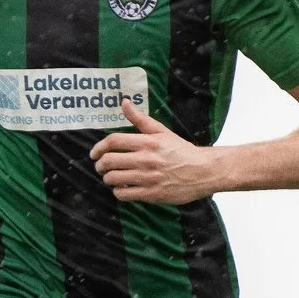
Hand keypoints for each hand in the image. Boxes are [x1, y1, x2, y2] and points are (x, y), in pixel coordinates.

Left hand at [90, 103, 222, 204]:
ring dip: (108, 178)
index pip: (114, 141)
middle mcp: (146, 159)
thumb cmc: (181, 151)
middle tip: (101, 167)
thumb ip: (140, 119)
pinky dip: (118, 191)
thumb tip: (124, 102)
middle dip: (100, 165)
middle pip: (110, 161)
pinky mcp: (152, 194)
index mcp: (148, 142)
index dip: (99, 147)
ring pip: (114, 179)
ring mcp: (148, 178)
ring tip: (111, 177)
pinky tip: (123, 188)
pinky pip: (124, 194)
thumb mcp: (162, 132)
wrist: (203, 171)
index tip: (94, 153)